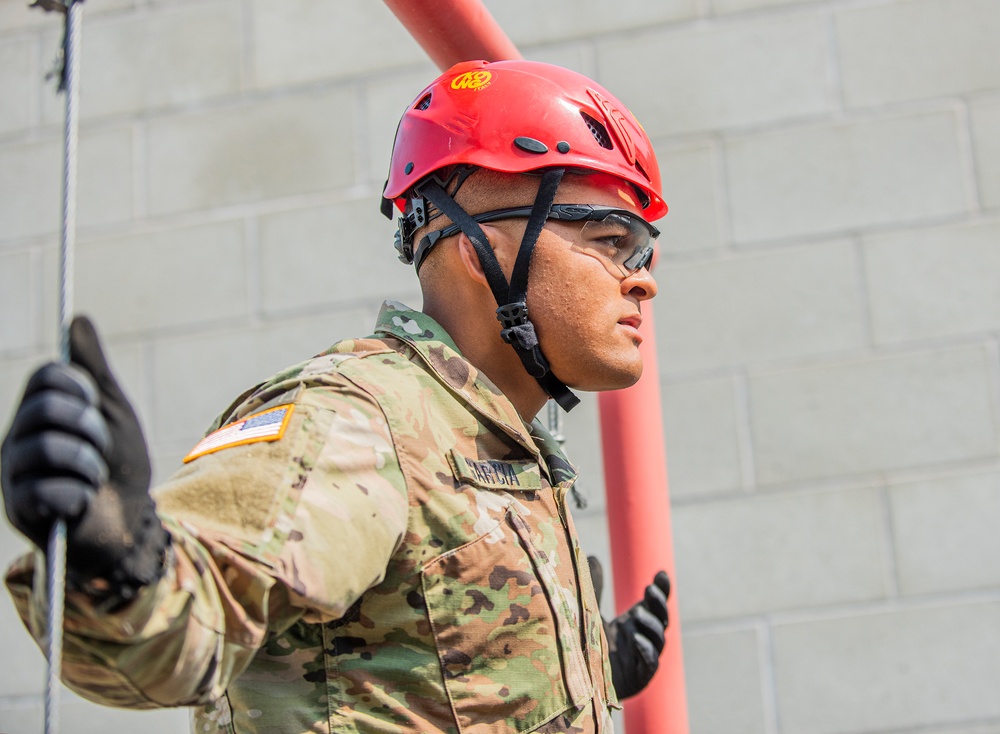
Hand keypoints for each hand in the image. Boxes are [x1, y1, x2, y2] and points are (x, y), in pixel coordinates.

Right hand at [2, 316, 167, 604]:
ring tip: (92, 479)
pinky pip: (50, 491)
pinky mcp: (19, 510)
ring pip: (51, 450)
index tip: (96, 410)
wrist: (130, 520)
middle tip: (98, 451)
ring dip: (90, 465)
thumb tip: (77, 318)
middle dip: (92, 430)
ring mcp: (13, 474)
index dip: (82, 389)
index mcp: (36, 411)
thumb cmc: (119, 465)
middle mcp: (16, 438)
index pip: (47, 374)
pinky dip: (79, 496)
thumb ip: (93, 369)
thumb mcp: (113, 410)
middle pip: (48, 408)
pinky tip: (80, 504)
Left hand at [587, 556, 669, 698]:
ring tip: (637, 614)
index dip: (661, 590)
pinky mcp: (639, 677)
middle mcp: (644, 637)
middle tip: (648, 589)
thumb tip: (592, 556)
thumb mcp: (591, 612)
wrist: (580, 682)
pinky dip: (646, 651)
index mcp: (636, 621)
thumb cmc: (588, 644)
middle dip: (658, 603)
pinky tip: (636, 639)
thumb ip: (594, 587)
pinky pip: (650, 663)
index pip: (655, 603)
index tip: (661, 573)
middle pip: (661, 619)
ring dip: (651, 625)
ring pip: (658, 639)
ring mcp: (643, 657)